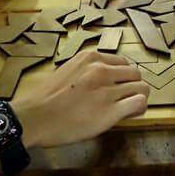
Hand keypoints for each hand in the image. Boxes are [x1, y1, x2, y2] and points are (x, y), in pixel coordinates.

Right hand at [11, 51, 148, 147]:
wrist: (33, 118)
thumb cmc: (45, 99)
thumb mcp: (68, 71)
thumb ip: (88, 72)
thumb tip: (104, 80)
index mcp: (90, 58)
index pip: (122, 62)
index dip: (122, 77)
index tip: (116, 87)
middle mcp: (101, 70)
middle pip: (135, 73)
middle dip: (132, 86)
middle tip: (123, 99)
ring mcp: (107, 90)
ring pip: (142, 87)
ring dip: (137, 97)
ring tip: (128, 108)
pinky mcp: (111, 111)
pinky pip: (139, 103)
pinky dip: (139, 108)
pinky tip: (130, 114)